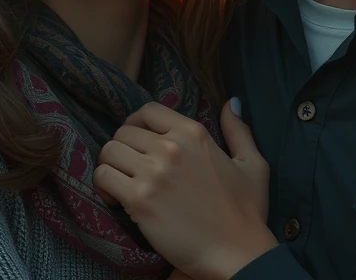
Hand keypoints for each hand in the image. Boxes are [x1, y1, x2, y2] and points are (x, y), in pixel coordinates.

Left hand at [94, 100, 275, 279]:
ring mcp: (153, 172)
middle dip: (123, 149)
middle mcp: (171, 146)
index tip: (138, 141)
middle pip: (124, 132)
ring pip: (109, 151)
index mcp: (194, 133)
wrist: (237, 253)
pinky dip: (103, 187)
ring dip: (110, 166)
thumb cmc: (246, 213)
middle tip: (130, 169)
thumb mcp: (253, 164)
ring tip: (120, 183)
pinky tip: (116, 199)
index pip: (148, 111)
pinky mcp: (139, 199)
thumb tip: (231, 102)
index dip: (137, 124)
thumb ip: (238, 130)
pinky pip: (103, 177)